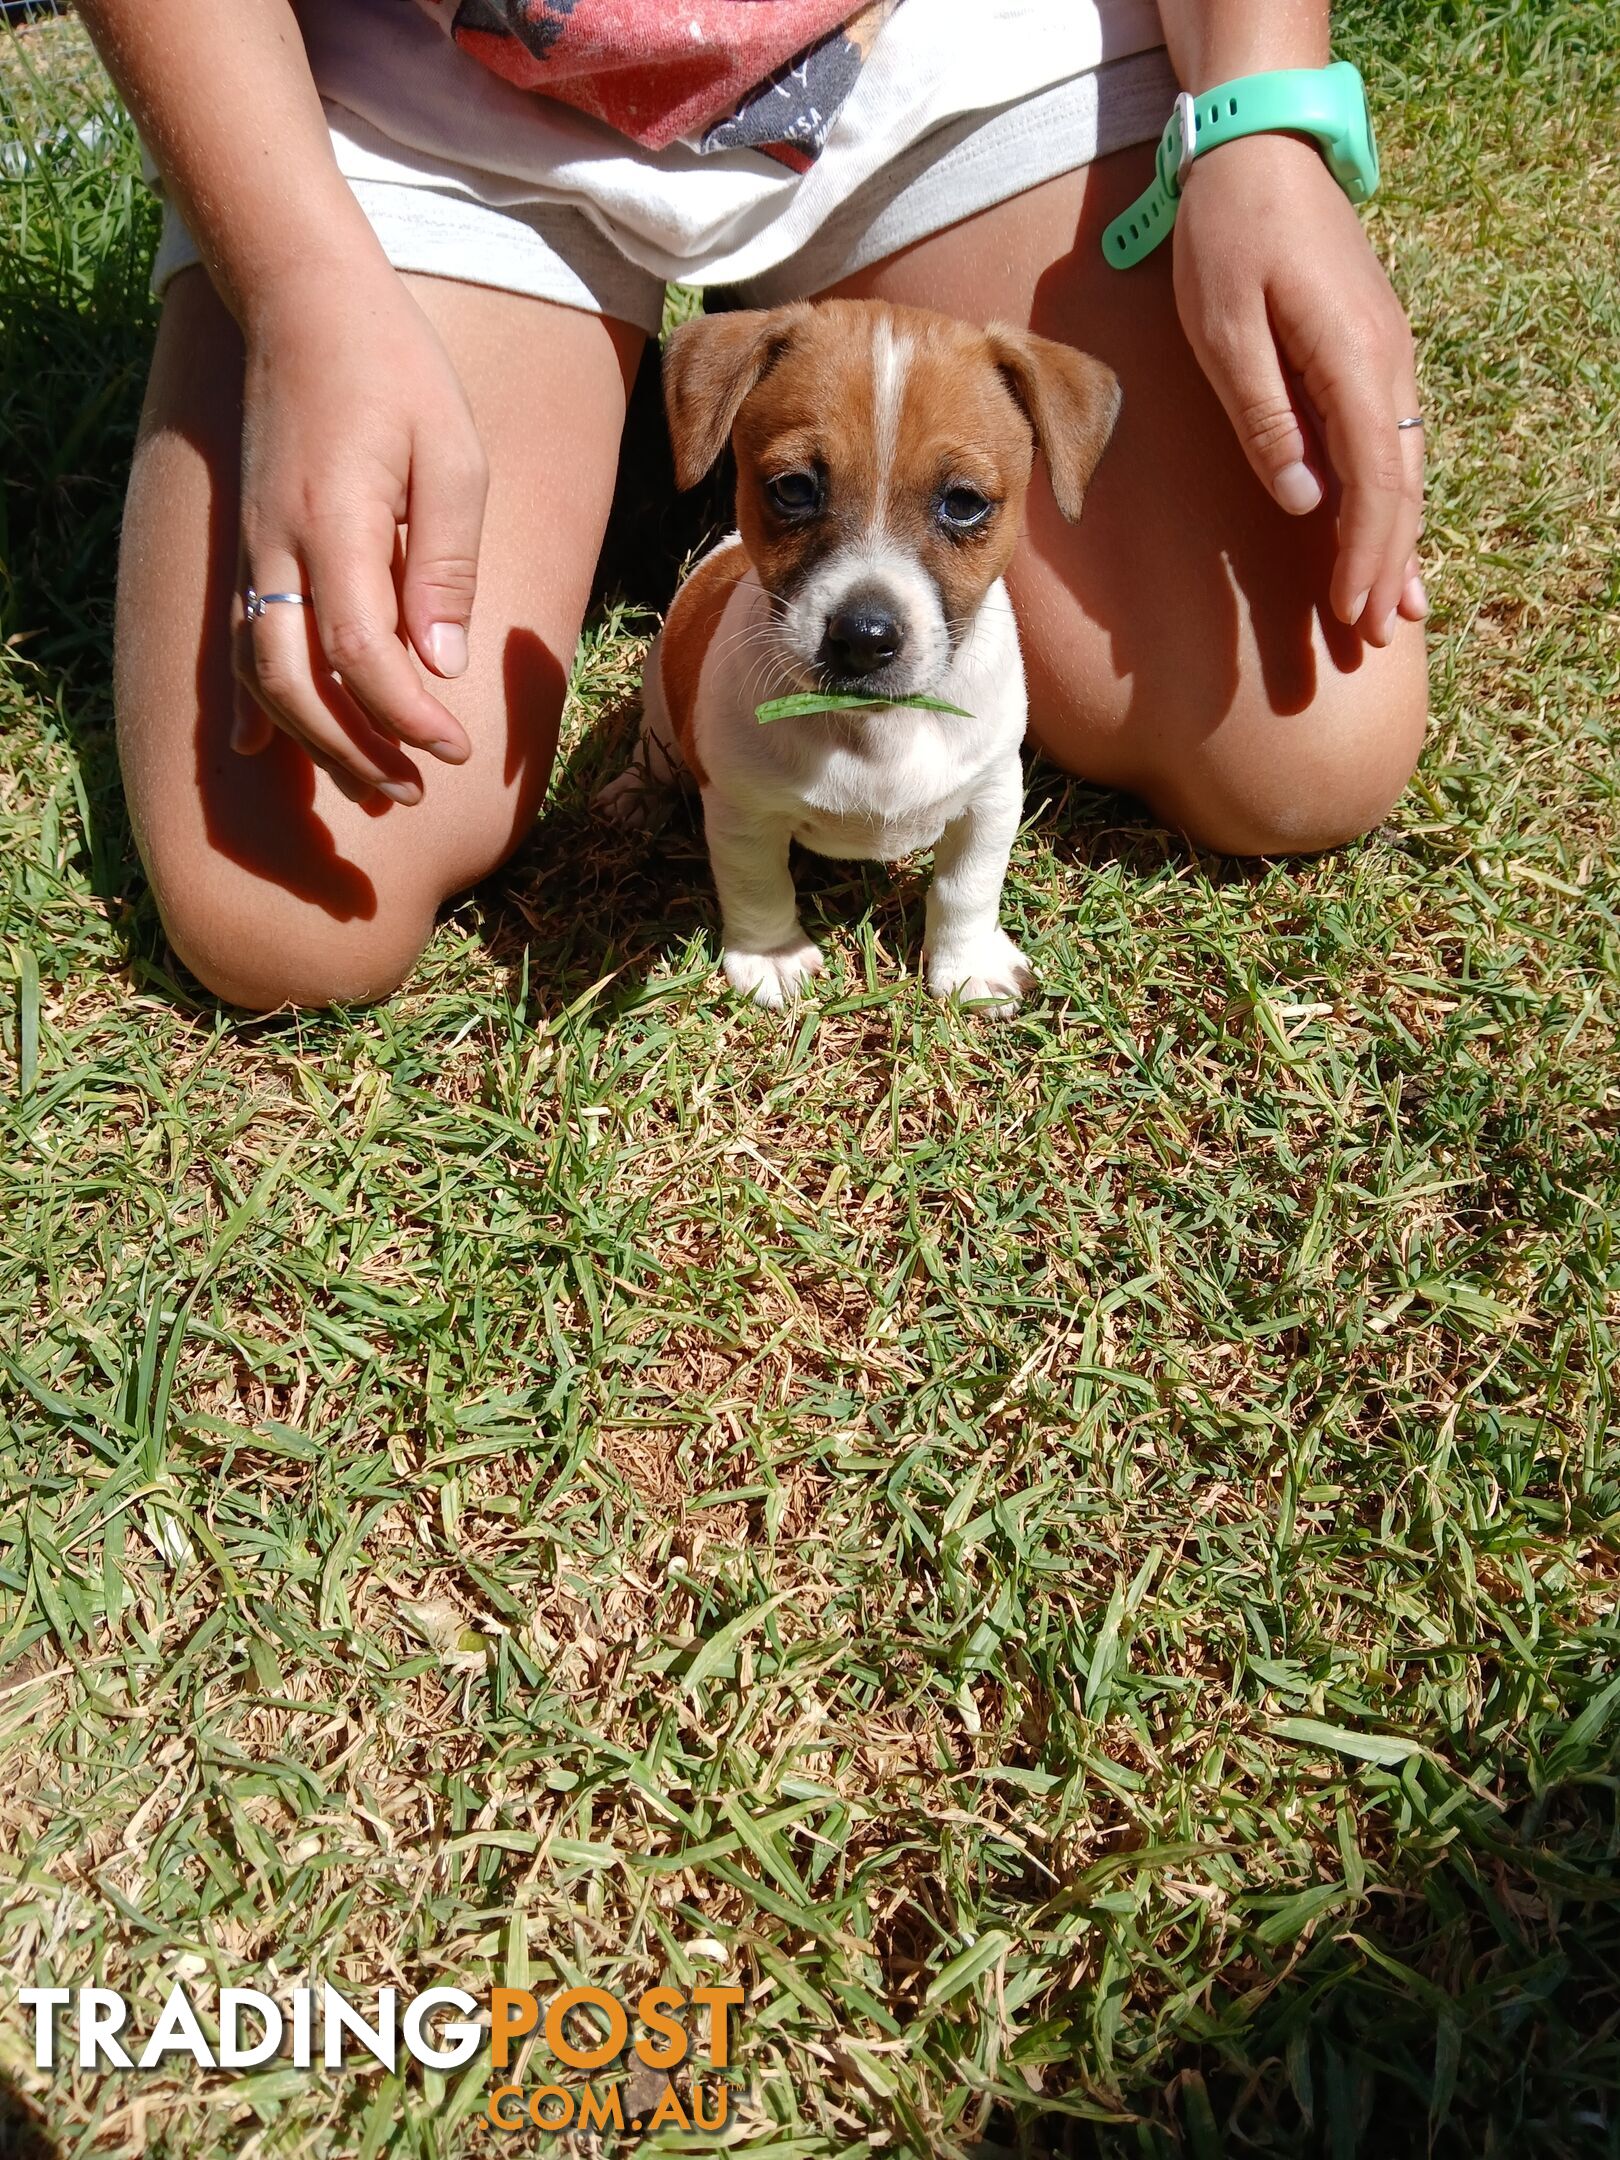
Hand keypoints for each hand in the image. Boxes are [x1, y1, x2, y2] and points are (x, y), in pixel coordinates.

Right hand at [231, 259, 488, 801]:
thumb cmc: (397, 373)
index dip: (406, 716)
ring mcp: (256, 549)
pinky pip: (241, 641)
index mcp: (337, 523)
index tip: (456, 749)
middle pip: (298, 685)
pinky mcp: (251, 547)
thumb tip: (441, 663)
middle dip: (355, 752)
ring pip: (264, 674)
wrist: (307, 301)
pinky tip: (261, 751)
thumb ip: (446, 565)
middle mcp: (280, 546)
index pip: (361, 653)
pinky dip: (251, 702)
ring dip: (315, 741)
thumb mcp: (454, 459)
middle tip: (414, 792)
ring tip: (373, 786)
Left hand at [1173, 131, 1425, 645]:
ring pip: (1404, 468)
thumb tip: (1302, 500)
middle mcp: (1385, 364)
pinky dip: (1392, 498)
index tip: (1350, 614)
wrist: (1259, 150)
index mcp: (1352, 361)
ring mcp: (1385, 357)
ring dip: (1398, 542)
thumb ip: (1266, 418)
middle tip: (1373, 638)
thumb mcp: (1226, 332)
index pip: (1374, 481)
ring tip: (1392, 610)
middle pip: (1401, 486)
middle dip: (1388, 566)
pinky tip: (1387, 535)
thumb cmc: (1230, 235)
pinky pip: (1391, 441)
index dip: (1366, 554)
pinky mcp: (1369, 352)